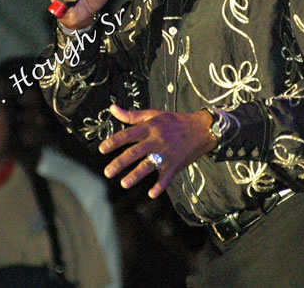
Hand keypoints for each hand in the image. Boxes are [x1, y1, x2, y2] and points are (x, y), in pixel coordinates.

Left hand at [98, 105, 216, 198]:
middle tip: (108, 172)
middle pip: (136, 152)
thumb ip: (132, 115)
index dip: (115, 141)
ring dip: (136, 175)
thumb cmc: (175, 121)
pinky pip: (166, 177)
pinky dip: (160, 186)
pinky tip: (151, 194)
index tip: (102, 149)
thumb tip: (112, 109)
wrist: (201, 129)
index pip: (129, 134)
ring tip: (124, 183)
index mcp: (150, 127)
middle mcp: (157, 140)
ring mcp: (166, 153)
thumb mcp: (154, 114)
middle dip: (121, 162)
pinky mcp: (175, 164)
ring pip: (149, 165)